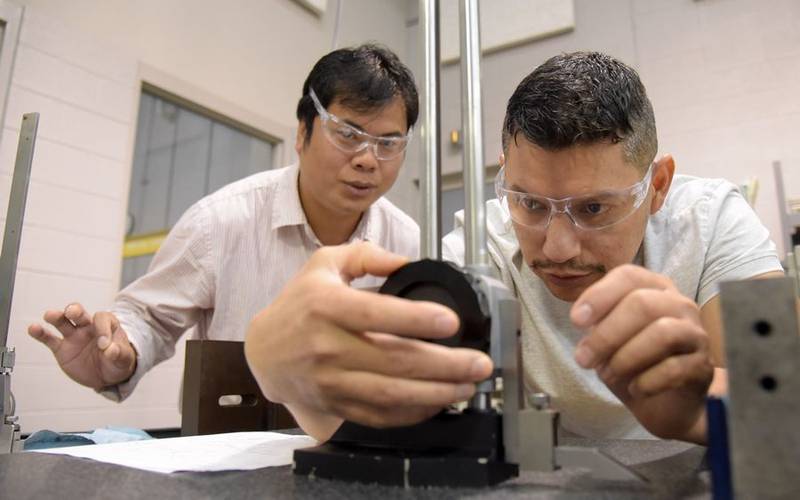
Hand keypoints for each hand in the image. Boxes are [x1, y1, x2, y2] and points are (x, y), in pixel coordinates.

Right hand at [28, 303, 136, 389]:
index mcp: (106, 325)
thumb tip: (111, 350)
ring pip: (63, 322)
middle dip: (75, 310)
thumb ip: (119, 353)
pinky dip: (41, 333)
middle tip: (72, 312)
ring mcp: (74, 336)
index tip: (104, 346)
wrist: (108, 376)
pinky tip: (33, 328)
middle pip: (79, 314)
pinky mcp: (62, 349)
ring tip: (50, 315)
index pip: (102, 319)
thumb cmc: (118, 361)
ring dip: (56, 317)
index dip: (103, 329)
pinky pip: (50, 339)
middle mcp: (88, 327)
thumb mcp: (124, 359)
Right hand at [244, 242, 493, 440]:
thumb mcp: (324, 265)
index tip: (452, 322)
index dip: (416, 320)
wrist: (264, 351)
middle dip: (444, 364)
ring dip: (436, 393)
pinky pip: (379, 415)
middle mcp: (327, 346)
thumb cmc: (298, 304)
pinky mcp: (336, 404)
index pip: (376, 314)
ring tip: (467, 385)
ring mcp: (331, 381)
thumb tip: (406, 261)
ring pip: (391, 393)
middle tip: (478, 362)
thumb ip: (366, 256)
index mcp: (325, 306)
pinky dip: (412, 413)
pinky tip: (437, 403)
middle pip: (393, 360)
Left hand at [570, 265, 712, 442]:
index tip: (576, 320)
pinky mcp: (703, 366)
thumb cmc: (635, 360)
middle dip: (606, 334)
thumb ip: (598, 322)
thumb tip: (582, 319)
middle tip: (583, 359)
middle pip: (642, 304)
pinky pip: (674, 369)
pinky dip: (646, 381)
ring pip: (662, 333)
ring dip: (625, 357)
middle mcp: (679, 304)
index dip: (599, 296)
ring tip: (609, 374)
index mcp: (654, 288)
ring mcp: (696, 334)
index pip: (628, 276)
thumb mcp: (609, 337)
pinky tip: (634, 389)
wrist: (668, 401)